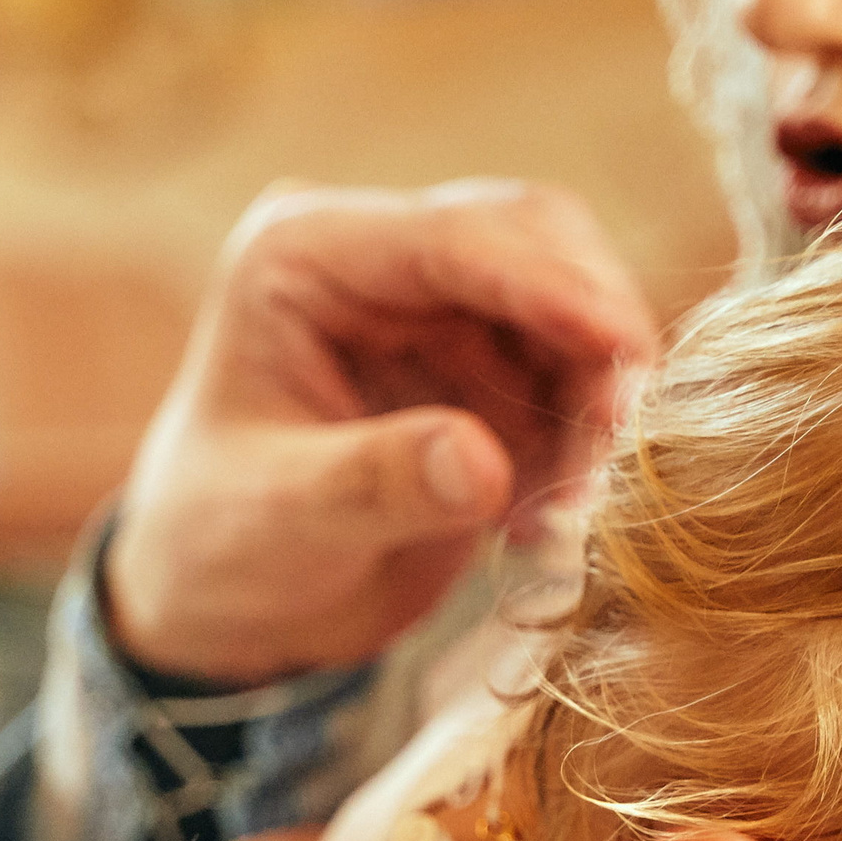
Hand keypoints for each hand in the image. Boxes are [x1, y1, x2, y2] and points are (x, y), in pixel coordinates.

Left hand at [104, 180, 656, 687]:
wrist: (224, 604)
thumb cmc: (217, 545)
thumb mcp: (277, 517)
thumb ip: (374, 483)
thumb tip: (480, 465)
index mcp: (305, 253)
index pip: (452, 236)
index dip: (547, 284)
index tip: (619, 349)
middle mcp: (381, 262)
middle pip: (536, 245)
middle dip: (593, 334)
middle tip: (624, 436)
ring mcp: (441, 314)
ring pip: (571, 312)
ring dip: (598, 396)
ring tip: (582, 501)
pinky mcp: (486, 374)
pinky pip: (573, 380)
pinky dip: (585, 439)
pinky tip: (551, 518)